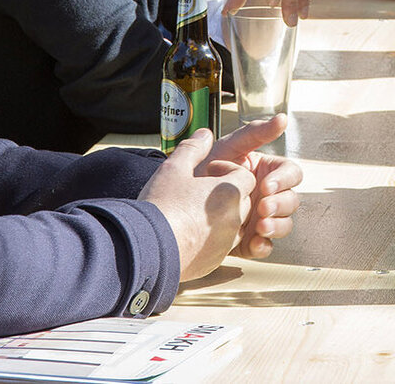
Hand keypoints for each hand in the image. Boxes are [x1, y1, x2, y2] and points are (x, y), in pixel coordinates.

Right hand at [139, 128, 256, 279]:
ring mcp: (227, 242)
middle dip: (226, 195)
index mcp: (230, 192)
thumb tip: (205, 135)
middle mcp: (235, 218)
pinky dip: (211, 238)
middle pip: (243, 200)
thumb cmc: (162, 206)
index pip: (245, 177)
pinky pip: (221, 245)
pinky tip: (188, 233)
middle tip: (200, 193)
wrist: (149, 248)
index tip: (208, 174)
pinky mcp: (215, 260)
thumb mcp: (174, 168)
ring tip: (192, 213)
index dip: (228, 172)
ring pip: (234, 224)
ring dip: (220, 217)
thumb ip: (193, 148)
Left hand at [204, 115, 304, 258]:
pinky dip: (263, 246)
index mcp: (266, 172)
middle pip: (292, 200)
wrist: (175, 203)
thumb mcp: (227, 148)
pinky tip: (254, 243)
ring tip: (260, 227)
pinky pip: (265, 246)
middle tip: (263, 208)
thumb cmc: (202, 170)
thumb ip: (254, 133)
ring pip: (284, 224)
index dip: (284, 180)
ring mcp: (260, 219)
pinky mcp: (249, 240)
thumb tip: (282, 119)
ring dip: (276, 226)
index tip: (266, 186)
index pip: (291, 174)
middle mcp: (267, 196)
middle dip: (280, 205)